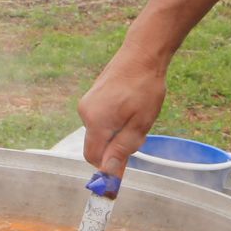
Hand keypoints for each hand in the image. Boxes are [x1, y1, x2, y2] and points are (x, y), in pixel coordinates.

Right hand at [77, 46, 167, 176]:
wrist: (142, 54)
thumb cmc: (145, 88)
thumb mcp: (139, 125)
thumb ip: (121, 151)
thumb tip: (107, 175)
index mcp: (96, 122)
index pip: (93, 158)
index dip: (107, 167)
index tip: (125, 166)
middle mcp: (85, 113)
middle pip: (95, 146)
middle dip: (113, 148)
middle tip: (136, 135)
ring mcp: (86, 103)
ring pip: (98, 132)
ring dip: (114, 134)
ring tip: (136, 116)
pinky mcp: (91, 96)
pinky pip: (99, 119)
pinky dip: (112, 122)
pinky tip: (129, 108)